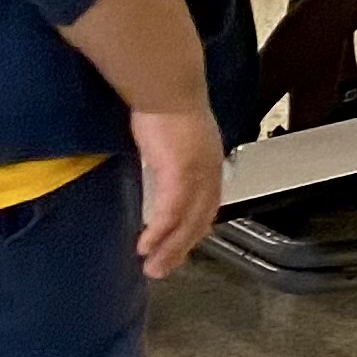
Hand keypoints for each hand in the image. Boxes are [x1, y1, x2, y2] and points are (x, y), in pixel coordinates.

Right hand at [129, 103, 222, 278]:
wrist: (166, 87)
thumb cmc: (163, 106)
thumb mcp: (170, 137)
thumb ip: (169, 155)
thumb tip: (159, 164)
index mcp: (209, 162)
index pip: (207, 204)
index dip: (194, 227)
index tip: (178, 245)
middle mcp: (209, 171)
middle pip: (201, 219)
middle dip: (182, 247)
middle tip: (163, 268)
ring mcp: (197, 174)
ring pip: (188, 222)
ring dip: (170, 248)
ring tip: (152, 267)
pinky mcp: (180, 174)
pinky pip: (172, 213)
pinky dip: (161, 233)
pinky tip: (146, 246)